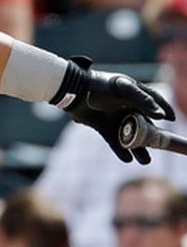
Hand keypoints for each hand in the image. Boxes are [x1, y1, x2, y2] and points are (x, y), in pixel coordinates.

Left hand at [50, 56, 174, 162]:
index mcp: (133, 94)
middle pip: (144, 124)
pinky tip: (127, 159)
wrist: (74, 92)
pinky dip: (121, 150)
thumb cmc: (99, 86)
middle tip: (159, 148)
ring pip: (131, 136)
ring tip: (144, 160)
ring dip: (138, 148)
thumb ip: (143, 101)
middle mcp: (126, 107)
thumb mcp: (124, 90)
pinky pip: (114, 141)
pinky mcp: (102, 127)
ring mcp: (114, 118)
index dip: (164, 109)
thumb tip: (161, 117)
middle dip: (152, 138)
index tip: (172, 119)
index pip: (154, 102)